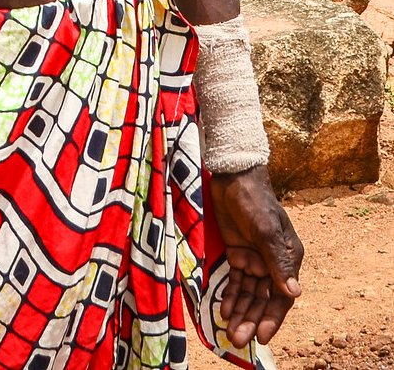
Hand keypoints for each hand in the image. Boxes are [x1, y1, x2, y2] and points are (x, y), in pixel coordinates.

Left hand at [209, 164, 302, 346]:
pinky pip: (235, 281)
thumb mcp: (265, 229)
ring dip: (240, 312)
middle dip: (251, 320)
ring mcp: (254, 259)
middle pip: (263, 299)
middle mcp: (273, 263)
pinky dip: (230, 296)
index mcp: (288, 258)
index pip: (282, 296)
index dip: (272, 318)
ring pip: (249, 293)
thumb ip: (276, 261)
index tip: (262, 337)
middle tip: (237, 339)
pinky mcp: (237, 253)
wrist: (232, 176)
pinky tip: (223, 310)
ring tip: (229, 331)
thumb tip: (293, 294)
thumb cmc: (254, 201)